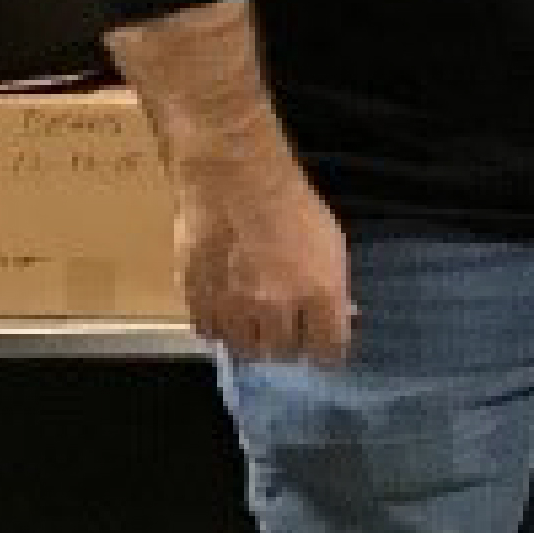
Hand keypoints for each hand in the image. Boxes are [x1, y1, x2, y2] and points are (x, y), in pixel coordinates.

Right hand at [172, 161, 353, 362]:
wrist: (235, 179)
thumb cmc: (292, 205)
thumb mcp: (331, 244)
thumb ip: (331, 287)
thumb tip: (334, 318)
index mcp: (318, 292)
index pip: (328, 351)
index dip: (327, 352)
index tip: (323, 348)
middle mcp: (276, 308)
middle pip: (283, 353)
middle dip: (288, 343)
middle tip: (286, 327)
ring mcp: (233, 307)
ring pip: (245, 349)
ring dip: (252, 338)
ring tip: (254, 319)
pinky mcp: (198, 300)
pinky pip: (209, 333)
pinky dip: (220, 327)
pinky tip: (226, 310)